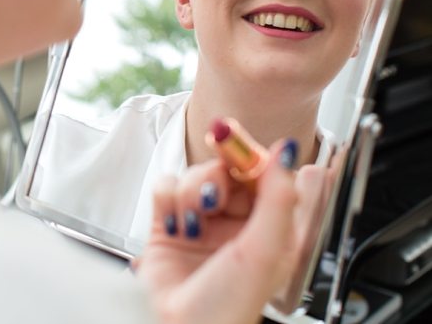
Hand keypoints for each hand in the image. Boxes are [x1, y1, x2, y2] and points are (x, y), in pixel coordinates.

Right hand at [133, 140, 299, 323]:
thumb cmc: (230, 306)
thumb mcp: (266, 249)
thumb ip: (279, 197)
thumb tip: (287, 153)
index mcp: (270, 226)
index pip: (263, 173)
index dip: (250, 155)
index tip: (238, 144)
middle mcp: (236, 221)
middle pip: (224, 169)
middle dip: (215, 177)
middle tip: (212, 191)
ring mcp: (201, 221)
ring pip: (192, 175)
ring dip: (190, 192)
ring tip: (193, 222)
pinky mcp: (168, 223)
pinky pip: (164, 187)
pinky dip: (166, 199)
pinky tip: (175, 223)